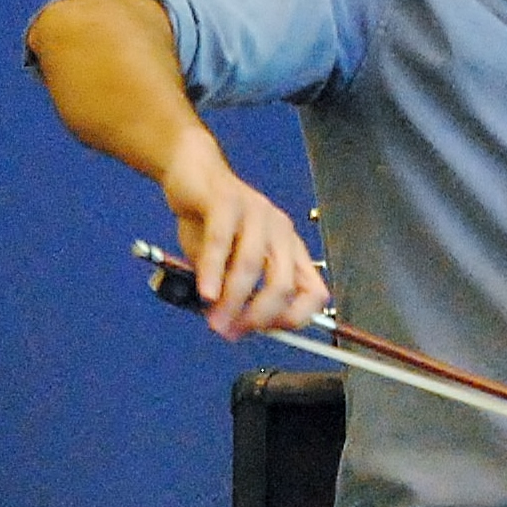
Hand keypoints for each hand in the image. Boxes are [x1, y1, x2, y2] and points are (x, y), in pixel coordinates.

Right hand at [160, 129, 328, 340]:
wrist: (192, 174)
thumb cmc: (211, 221)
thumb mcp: (225, 262)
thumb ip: (232, 289)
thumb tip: (230, 326)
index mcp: (290, 250)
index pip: (314, 292)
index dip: (294, 318)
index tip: (265, 333)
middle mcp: (282, 232)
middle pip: (284, 285)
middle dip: (258, 316)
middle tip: (231, 332)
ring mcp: (257, 214)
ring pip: (252, 266)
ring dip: (232, 300)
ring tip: (215, 321)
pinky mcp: (227, 202)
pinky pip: (222, 243)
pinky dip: (214, 273)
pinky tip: (207, 293)